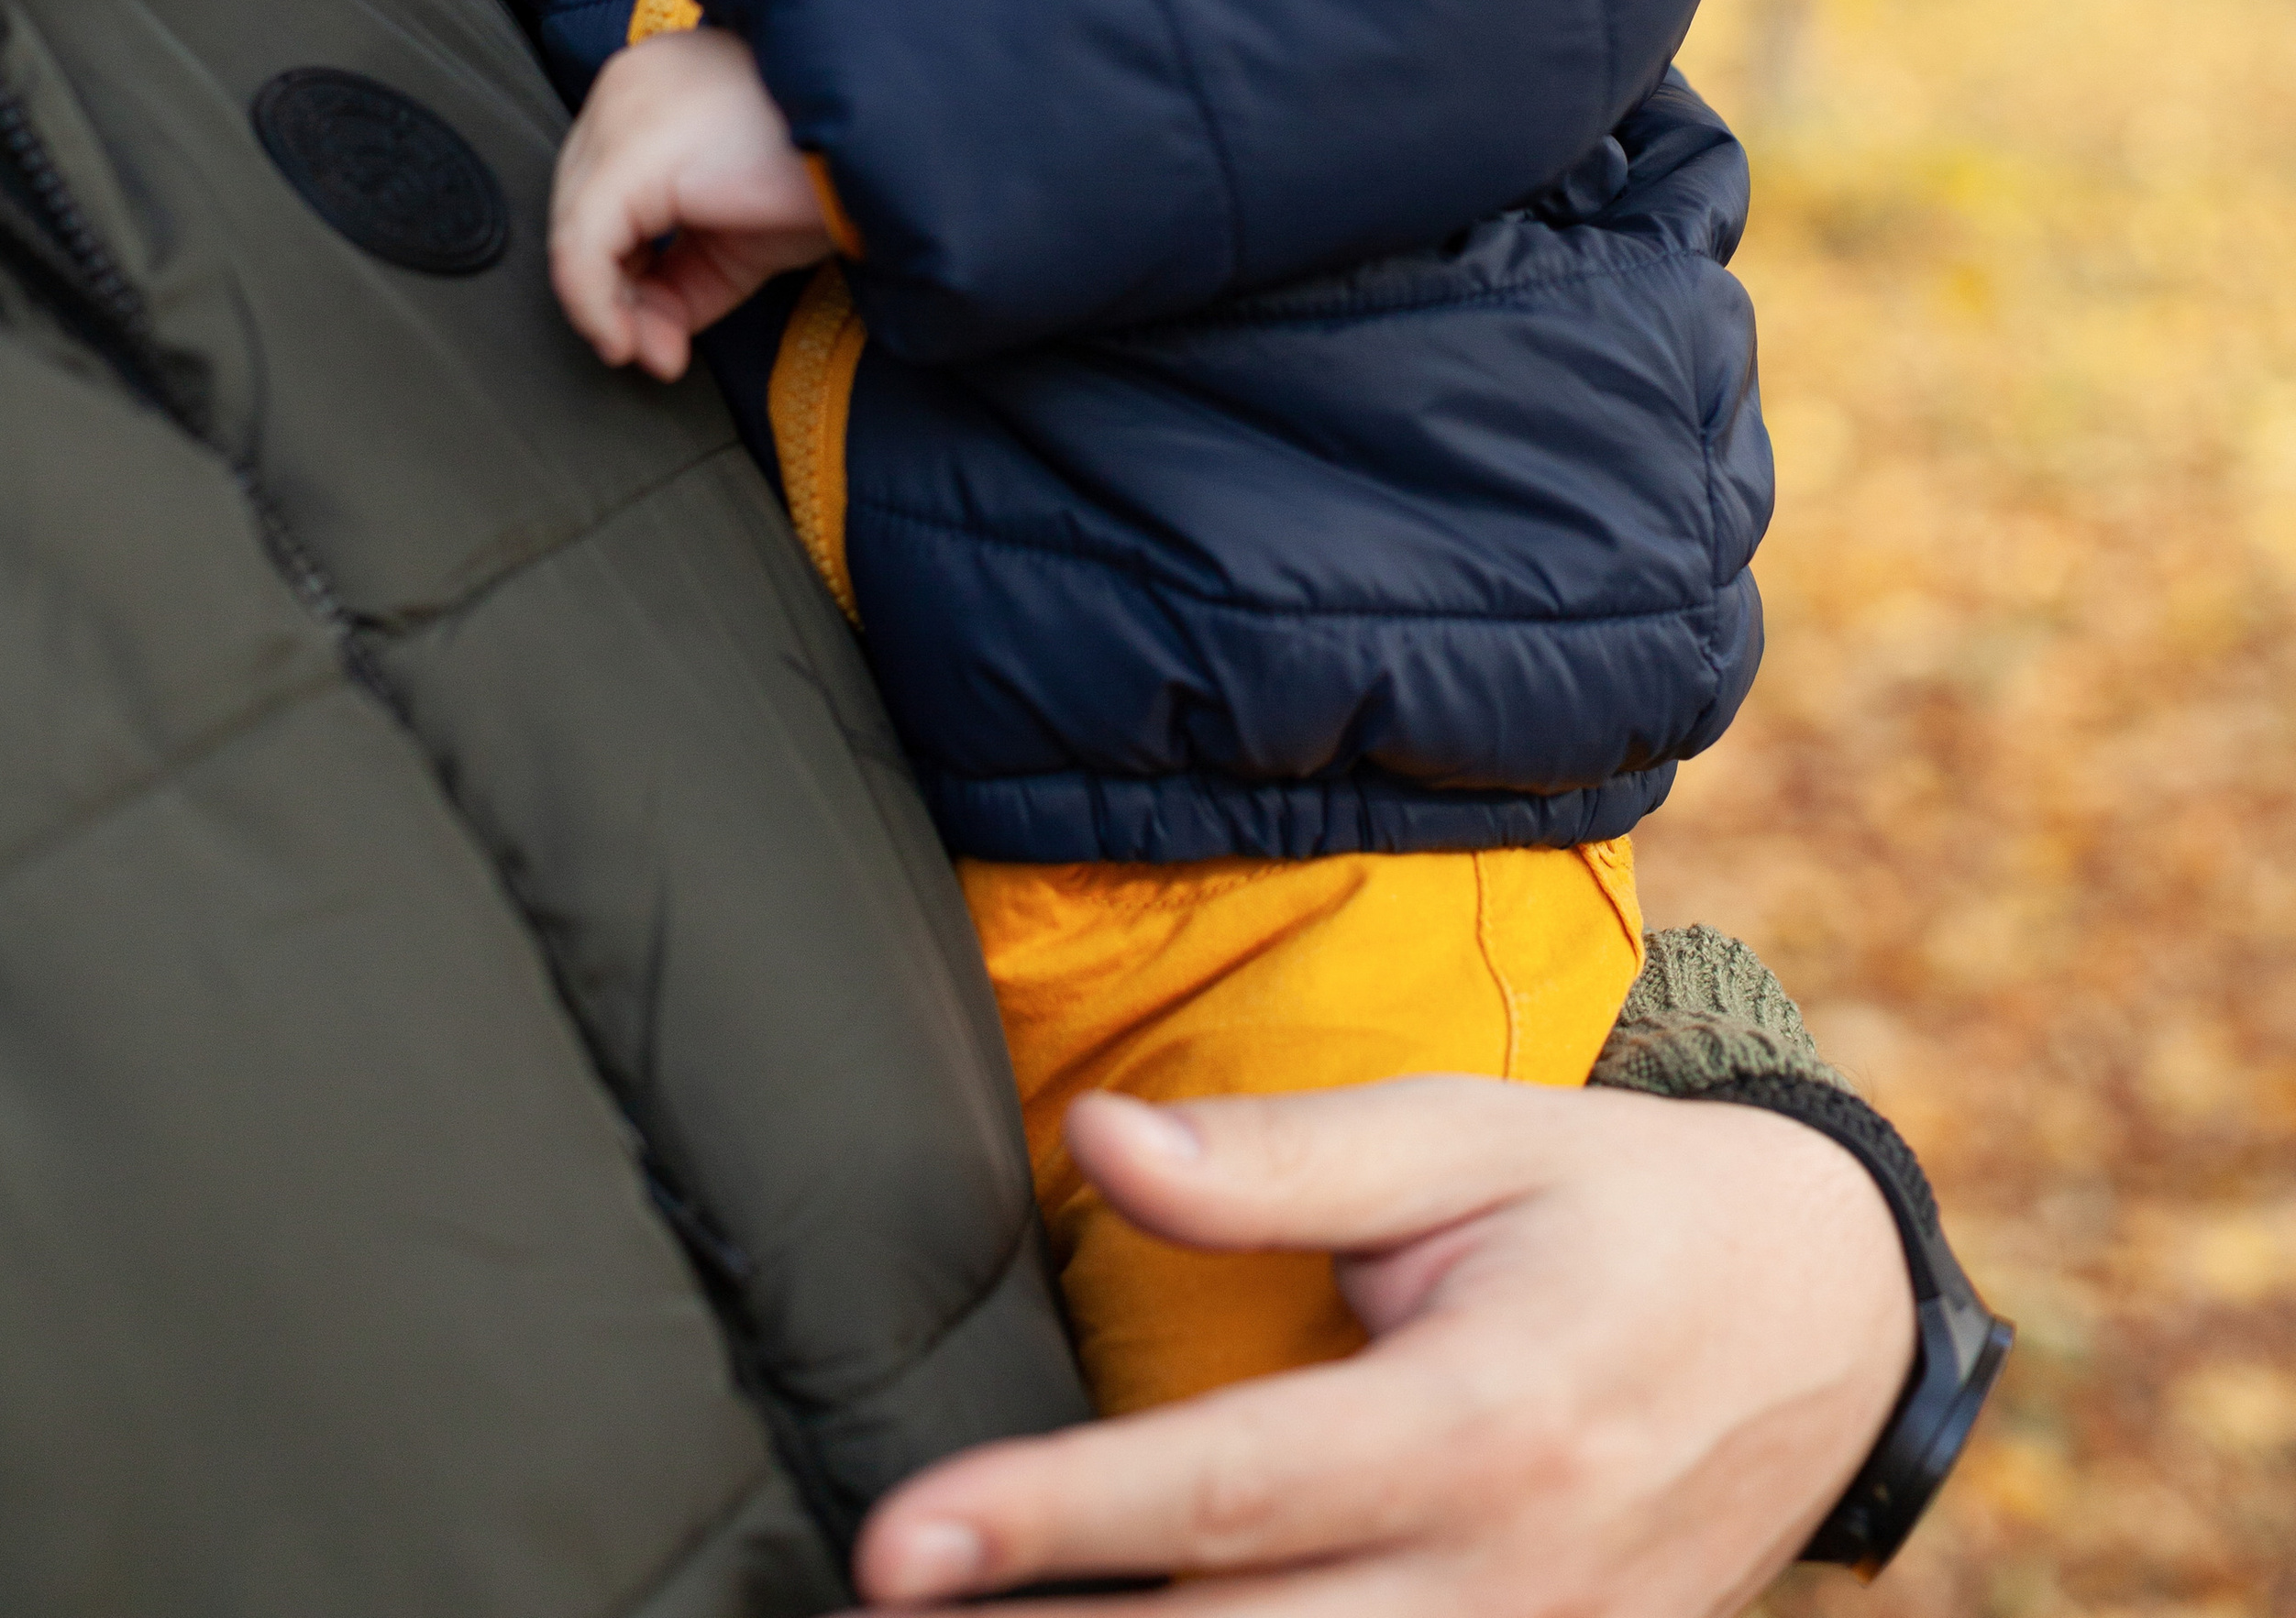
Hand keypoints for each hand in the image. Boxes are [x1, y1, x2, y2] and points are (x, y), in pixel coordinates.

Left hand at [549, 25, 831, 379]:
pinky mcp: (628, 158)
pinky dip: (600, 310)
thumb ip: (689, 265)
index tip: (663, 332)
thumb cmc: (844, 170)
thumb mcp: (753, 224)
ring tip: (656, 351)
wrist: (895, 143)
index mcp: (663, 81)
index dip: (623, 270)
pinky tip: (641, 344)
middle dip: (617, 297)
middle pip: (585, 209)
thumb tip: (649, 336)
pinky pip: (583, 251)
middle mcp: (631, 85)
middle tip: (656, 351)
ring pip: (576, 232)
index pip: (607, 188)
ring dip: (612, 312)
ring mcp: (625, 114)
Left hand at [854, 1076, 1916, 1617]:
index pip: (1225, 1492)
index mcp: (1480, 1420)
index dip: (1052, 1521)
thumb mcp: (1465, 1139)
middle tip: (882, 1612)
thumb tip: (1095, 1137)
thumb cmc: (1614, 1203)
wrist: (1826, 1322)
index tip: (898, 1546)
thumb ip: (1277, 1159)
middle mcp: (1503, 1578)